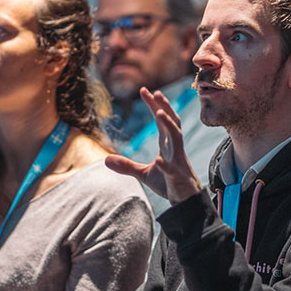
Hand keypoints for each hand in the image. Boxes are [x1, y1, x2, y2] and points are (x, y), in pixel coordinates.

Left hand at [105, 87, 201, 203]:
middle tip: (154, 92)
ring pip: (176, 138)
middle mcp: (174, 148)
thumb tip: (105, 160)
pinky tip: (159, 159)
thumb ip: (126, 166)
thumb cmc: (167, 182)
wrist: (185, 200)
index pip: (161, 120)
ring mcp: (177, 161)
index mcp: (167, 144)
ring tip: (159, 114)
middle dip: (163, 107)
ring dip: (168, 125)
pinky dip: (166, 164)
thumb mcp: (143, 174)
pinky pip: (171, 169)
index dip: (154, 105)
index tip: (145, 90)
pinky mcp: (176, 176)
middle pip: (170, 122)